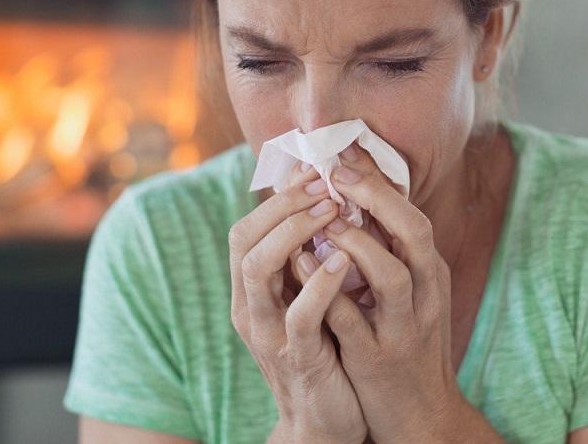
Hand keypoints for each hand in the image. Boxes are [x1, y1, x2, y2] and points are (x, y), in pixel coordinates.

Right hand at [228, 160, 367, 443]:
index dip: (278, 195)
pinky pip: (298, 315)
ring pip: (258, 269)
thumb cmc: (325, 350)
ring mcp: (269, 334)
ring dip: (295, 231)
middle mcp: (251, 307)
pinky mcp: (298, 359)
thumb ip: (307, 259)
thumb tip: (325, 201)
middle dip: (283, 203)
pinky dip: (319, 282)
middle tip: (324, 181)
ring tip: (332, 209)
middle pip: (243, 238)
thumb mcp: (310, 298)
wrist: (327, 422)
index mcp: (253, 290)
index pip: (247, 227)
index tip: (314, 169)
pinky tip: (343, 259)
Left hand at [316, 142, 462, 442]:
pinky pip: (351, 319)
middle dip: (377, 197)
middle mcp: (426, 295)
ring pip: (391, 275)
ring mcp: (404, 328)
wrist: (422, 416)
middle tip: (337, 172)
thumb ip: (388, 252)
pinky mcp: (377, 359)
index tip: (347, 151)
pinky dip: (327, 288)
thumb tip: (355, 201)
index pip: (413, 215)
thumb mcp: (409, 295)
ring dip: (357, 241)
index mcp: (431, 274)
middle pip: (415, 234)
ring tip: (324, 217)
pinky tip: (301, 263)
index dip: (381, 181)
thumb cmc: (406, 344)